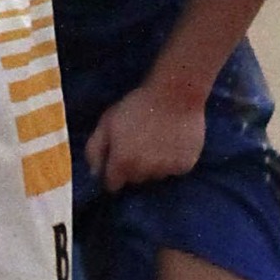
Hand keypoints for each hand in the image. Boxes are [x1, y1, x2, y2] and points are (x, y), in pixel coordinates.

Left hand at [81, 78, 207, 192]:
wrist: (175, 94)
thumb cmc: (137, 105)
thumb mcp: (107, 122)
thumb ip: (95, 149)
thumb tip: (94, 173)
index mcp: (122, 163)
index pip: (112, 185)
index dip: (112, 173)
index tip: (117, 160)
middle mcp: (144, 173)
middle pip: (134, 180)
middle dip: (133, 167)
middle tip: (138, 144)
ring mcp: (166, 171)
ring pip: (155, 175)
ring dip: (153, 165)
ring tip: (156, 141)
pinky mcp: (184, 166)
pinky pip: (173, 169)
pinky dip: (171, 160)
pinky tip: (172, 142)